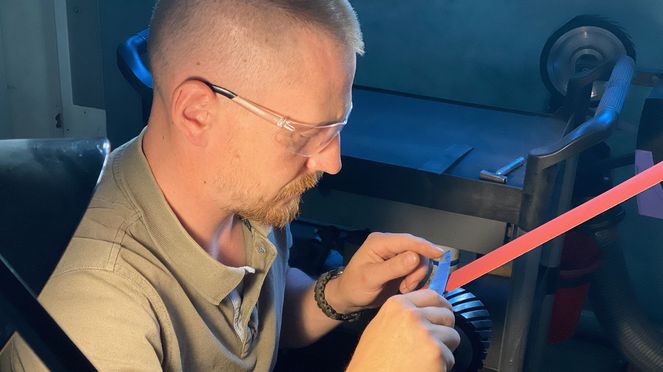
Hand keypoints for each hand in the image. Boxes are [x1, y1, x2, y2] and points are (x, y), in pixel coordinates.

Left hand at [326, 232, 443, 312]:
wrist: (349, 297)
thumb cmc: (354, 287)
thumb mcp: (371, 278)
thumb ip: (393, 268)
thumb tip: (415, 257)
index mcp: (380, 242)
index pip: (407, 240)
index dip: (424, 246)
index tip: (440, 254)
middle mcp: (390, 245)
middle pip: (417, 250)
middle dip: (418, 269)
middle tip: (407, 286)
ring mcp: (396, 255)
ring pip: (420, 261)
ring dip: (416, 276)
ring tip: (404, 288)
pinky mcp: (401, 265)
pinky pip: (418, 269)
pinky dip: (415, 280)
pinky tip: (404, 288)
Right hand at [347, 289, 460, 371]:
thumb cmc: (371, 360)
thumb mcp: (379, 326)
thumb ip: (400, 314)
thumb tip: (421, 310)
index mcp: (397, 305)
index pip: (433, 296)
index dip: (442, 307)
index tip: (444, 315)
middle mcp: (412, 315)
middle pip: (447, 315)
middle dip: (444, 330)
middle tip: (431, 344)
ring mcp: (425, 333)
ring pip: (453, 336)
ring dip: (444, 349)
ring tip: (425, 359)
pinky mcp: (436, 353)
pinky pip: (450, 358)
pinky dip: (441, 367)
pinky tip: (424, 369)